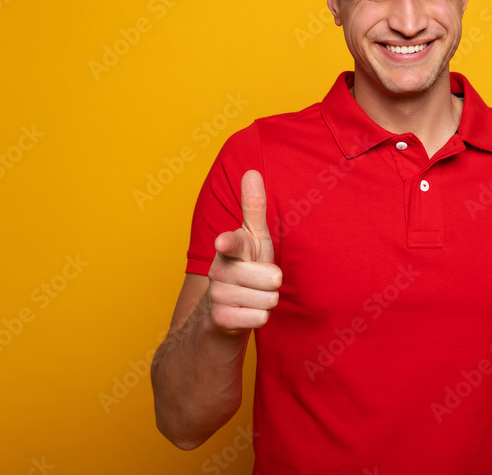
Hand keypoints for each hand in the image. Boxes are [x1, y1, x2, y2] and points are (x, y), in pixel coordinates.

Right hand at [206, 170, 280, 333]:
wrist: (221, 312)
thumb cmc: (245, 268)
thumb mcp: (253, 239)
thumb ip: (252, 207)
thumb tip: (251, 171)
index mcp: (229, 247)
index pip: (232, 243)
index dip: (229, 242)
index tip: (222, 241)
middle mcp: (219, 269)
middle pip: (271, 278)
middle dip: (273, 283)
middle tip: (259, 282)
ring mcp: (217, 295)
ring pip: (268, 300)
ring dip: (266, 301)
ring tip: (252, 297)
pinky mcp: (219, 319)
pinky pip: (259, 319)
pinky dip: (259, 318)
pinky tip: (245, 313)